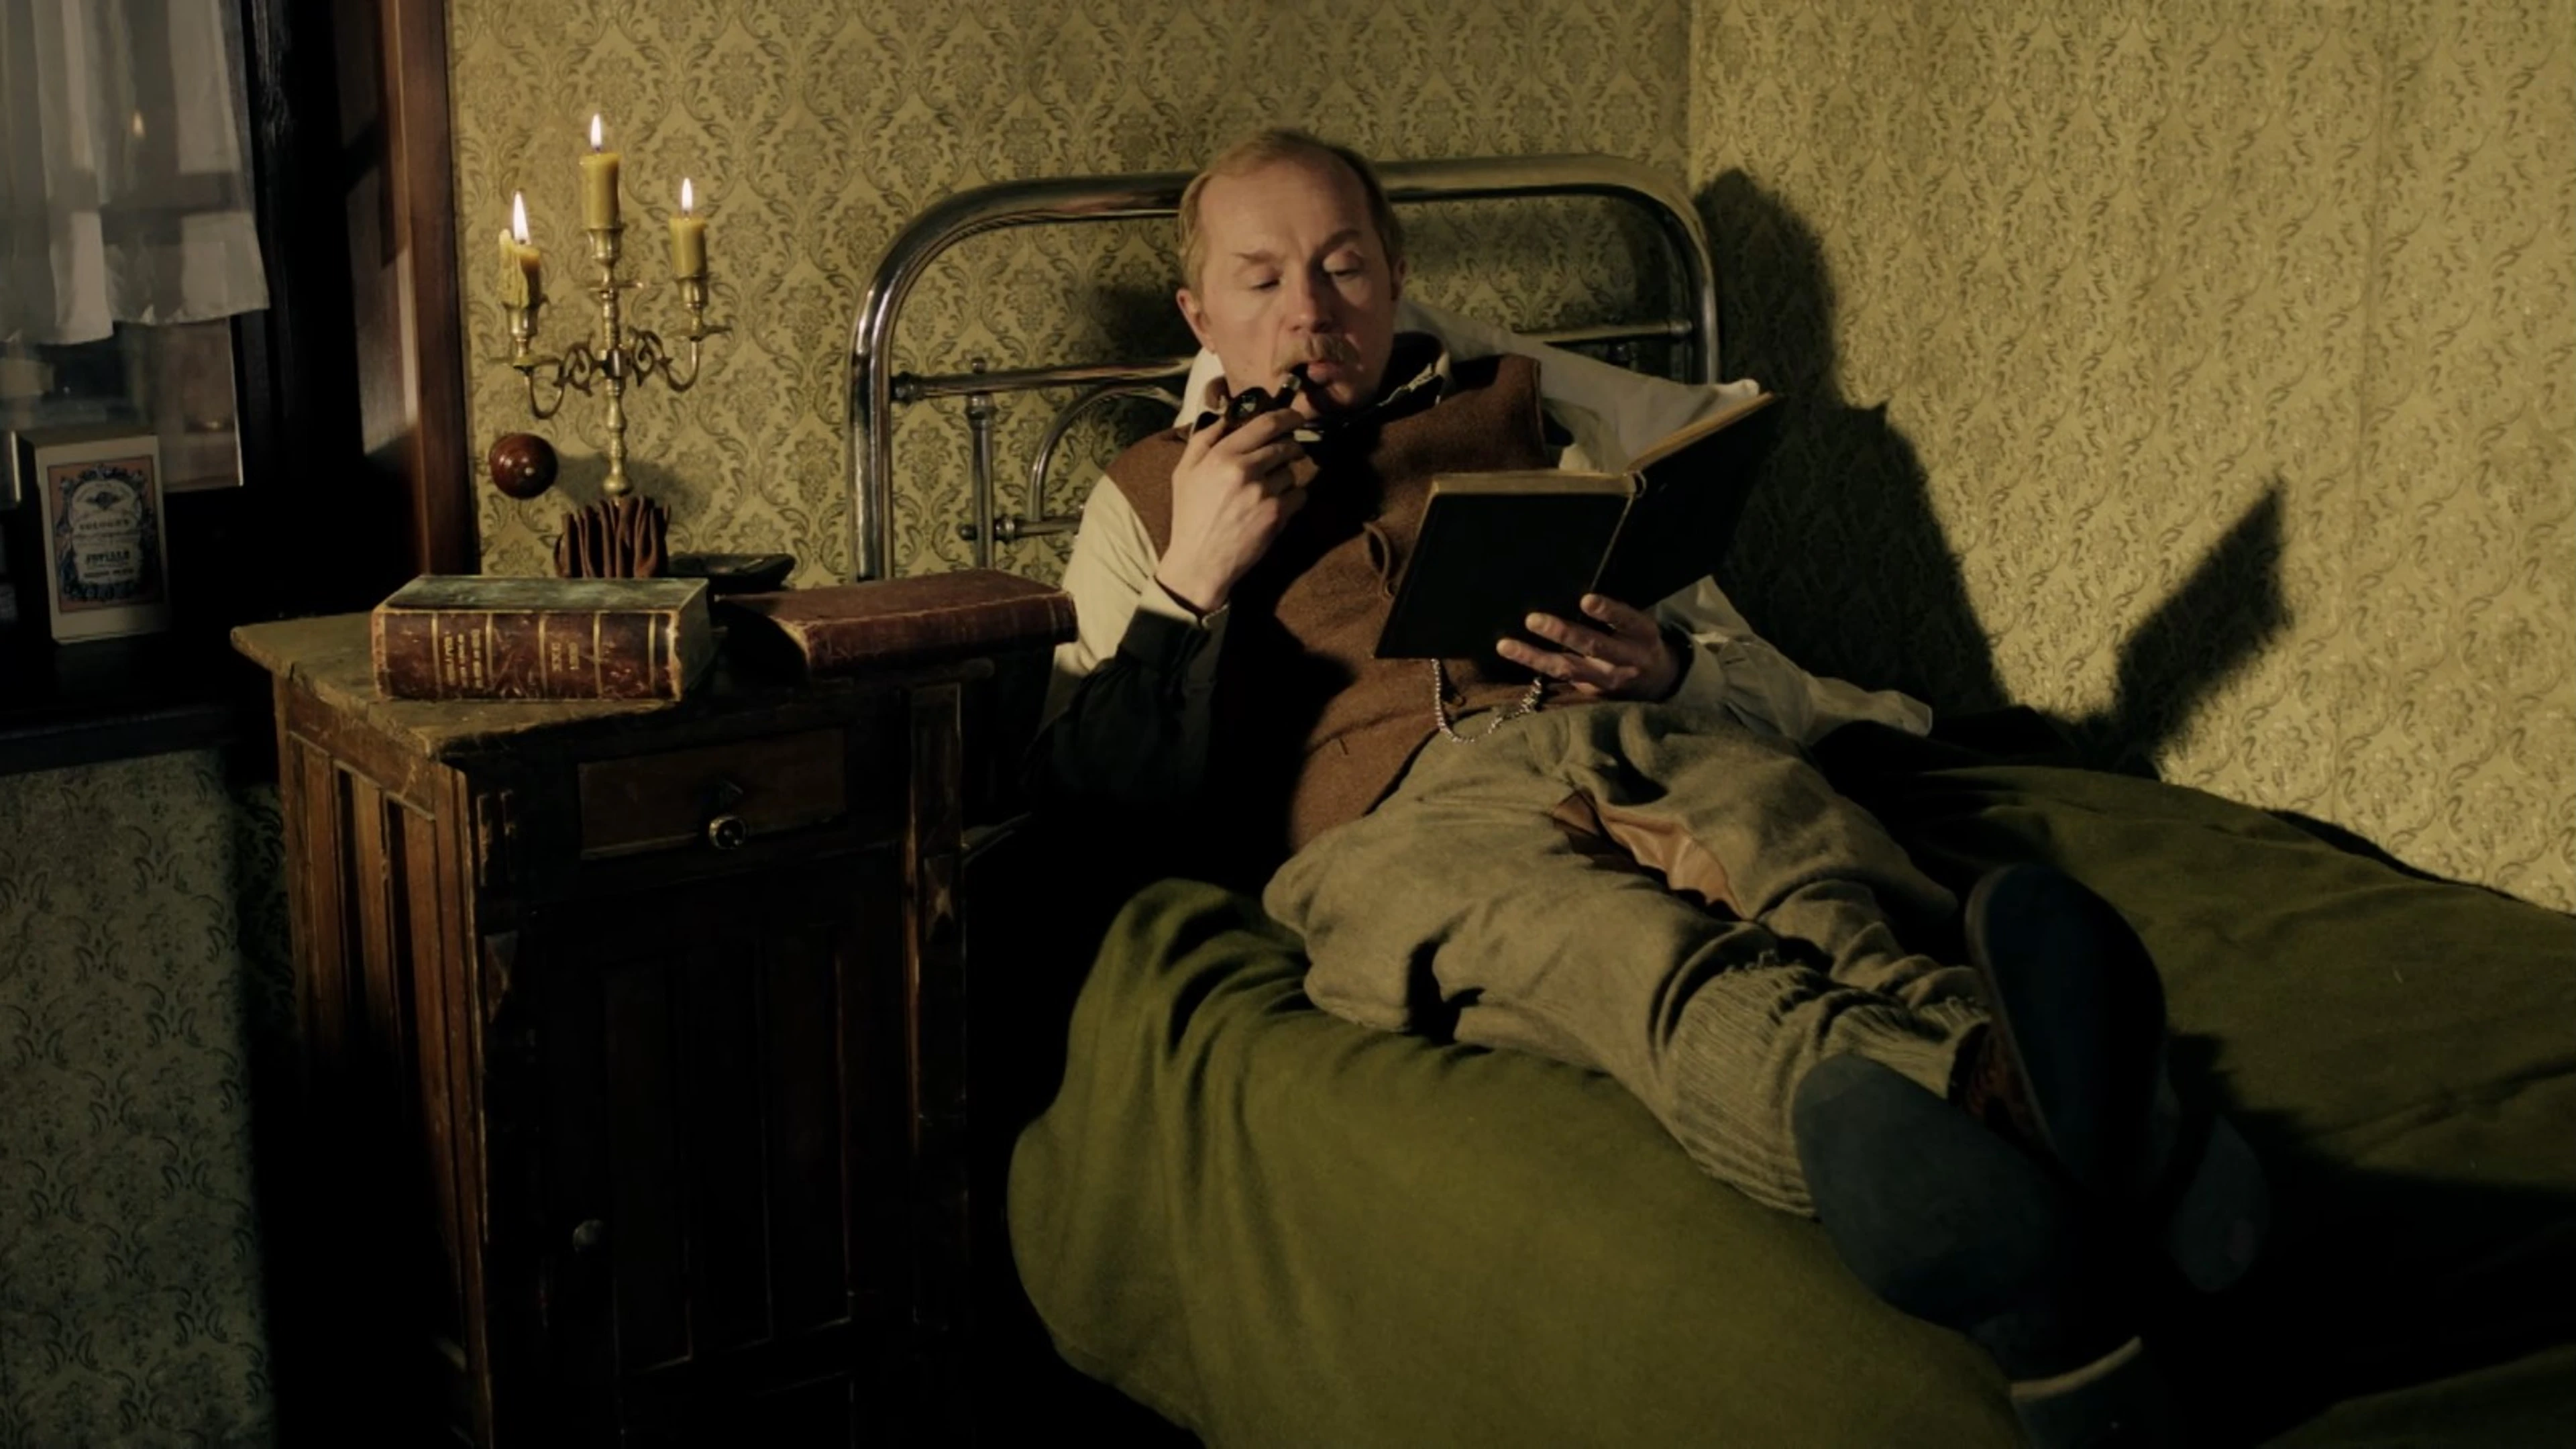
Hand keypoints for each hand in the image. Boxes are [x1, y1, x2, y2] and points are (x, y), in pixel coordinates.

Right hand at [1155, 404, 1307, 614]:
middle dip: (1290, 448)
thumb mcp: (1184, 472)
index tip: (1295, 418)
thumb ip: (1203, 439)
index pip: (1265, 423)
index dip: (1286, 416)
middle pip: (1285, 445)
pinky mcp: (1276, 514)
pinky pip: (1299, 494)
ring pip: (1291, 471)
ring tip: (1266, 491)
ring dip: (1285, 478)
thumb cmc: (1190, 516)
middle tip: (1286, 455)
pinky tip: (1273, 508)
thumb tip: (1226, 416)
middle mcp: (1244, 470)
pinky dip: (1292, 499)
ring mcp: (1263, 493)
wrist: (1199, 562)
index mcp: (1221, 455)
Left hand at [1497, 594, 1683, 700]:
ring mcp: (1606, 680)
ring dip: (1534, 656)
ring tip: (1506, 645)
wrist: (1658, 683)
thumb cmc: (1639, 641)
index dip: (1608, 611)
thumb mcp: (1639, 625)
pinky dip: (1535, 665)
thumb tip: (1575, 590)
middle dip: (1562, 632)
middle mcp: (1626, 660)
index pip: (1626, 620)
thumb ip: (1616, 614)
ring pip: (1567, 668)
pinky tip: (1513, 654)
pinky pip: (1559, 677)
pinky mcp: (1591, 693)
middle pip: (1592, 646)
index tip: (1586, 600)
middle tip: (1533, 619)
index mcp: (1643, 634)